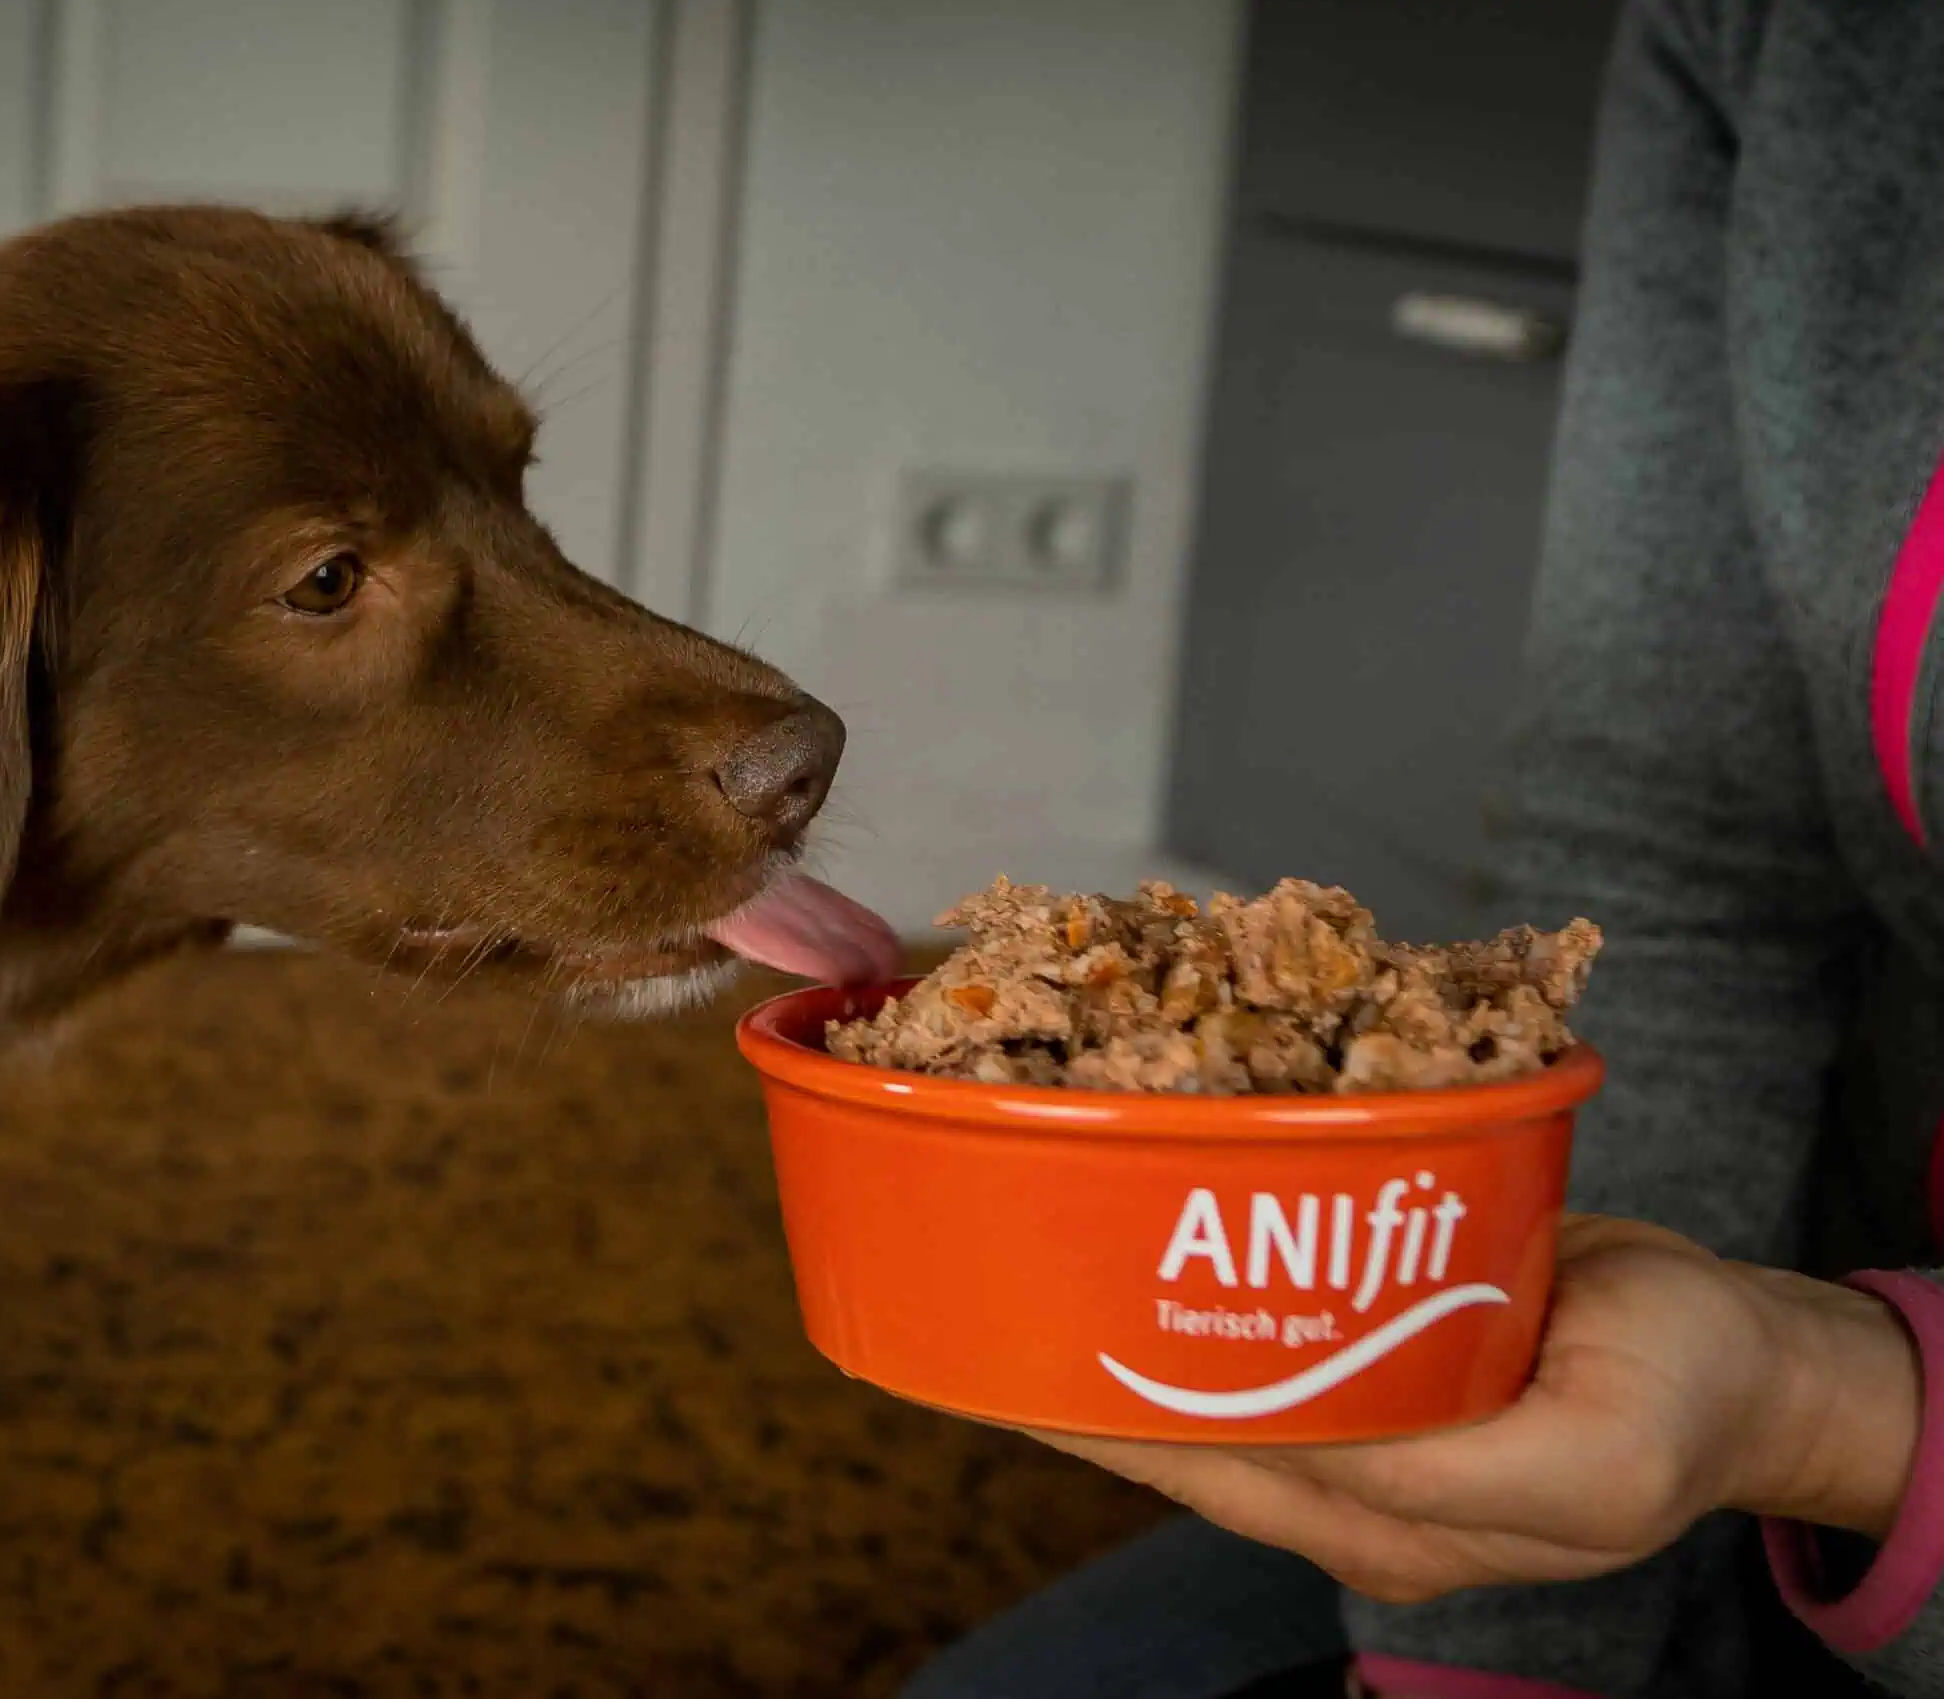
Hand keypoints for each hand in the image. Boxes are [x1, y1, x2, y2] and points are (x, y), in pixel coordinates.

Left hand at [1031, 1215, 1921, 1603]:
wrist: (1751, 1359)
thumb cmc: (1682, 1405)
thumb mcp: (1585, 1458)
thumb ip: (1437, 1470)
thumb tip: (1290, 1443)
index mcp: (1378, 1522)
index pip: (1201, 1468)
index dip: (1101, 1415)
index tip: (1009, 1354)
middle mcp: (1342, 1478)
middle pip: (1175, 1427)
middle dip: (1083, 1361)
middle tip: (989, 1276)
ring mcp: (1357, 1415)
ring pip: (1208, 1373)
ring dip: (1125, 1315)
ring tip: (1032, 1242)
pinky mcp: (1379, 1346)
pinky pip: (1266, 1323)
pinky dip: (1200, 1278)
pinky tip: (1145, 1218)